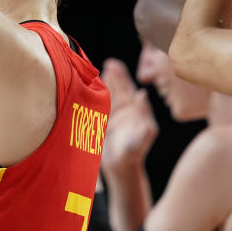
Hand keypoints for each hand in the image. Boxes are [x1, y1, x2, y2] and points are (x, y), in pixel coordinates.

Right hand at [100, 58, 157, 175]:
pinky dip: (92, 96)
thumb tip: (142, 93)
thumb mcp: (145, 133)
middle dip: (112, 75)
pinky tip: (86, 89)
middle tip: (106, 63)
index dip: (121, 75)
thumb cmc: (136, 152)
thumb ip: (144, 113)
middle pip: (116, 87)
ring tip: (95, 73)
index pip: (127, 88)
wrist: (121, 167)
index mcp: (135, 109)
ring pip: (106, 95)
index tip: (113, 65)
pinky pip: (96, 105)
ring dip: (102, 83)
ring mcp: (112, 115)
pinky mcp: (102, 122)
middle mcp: (124, 109)